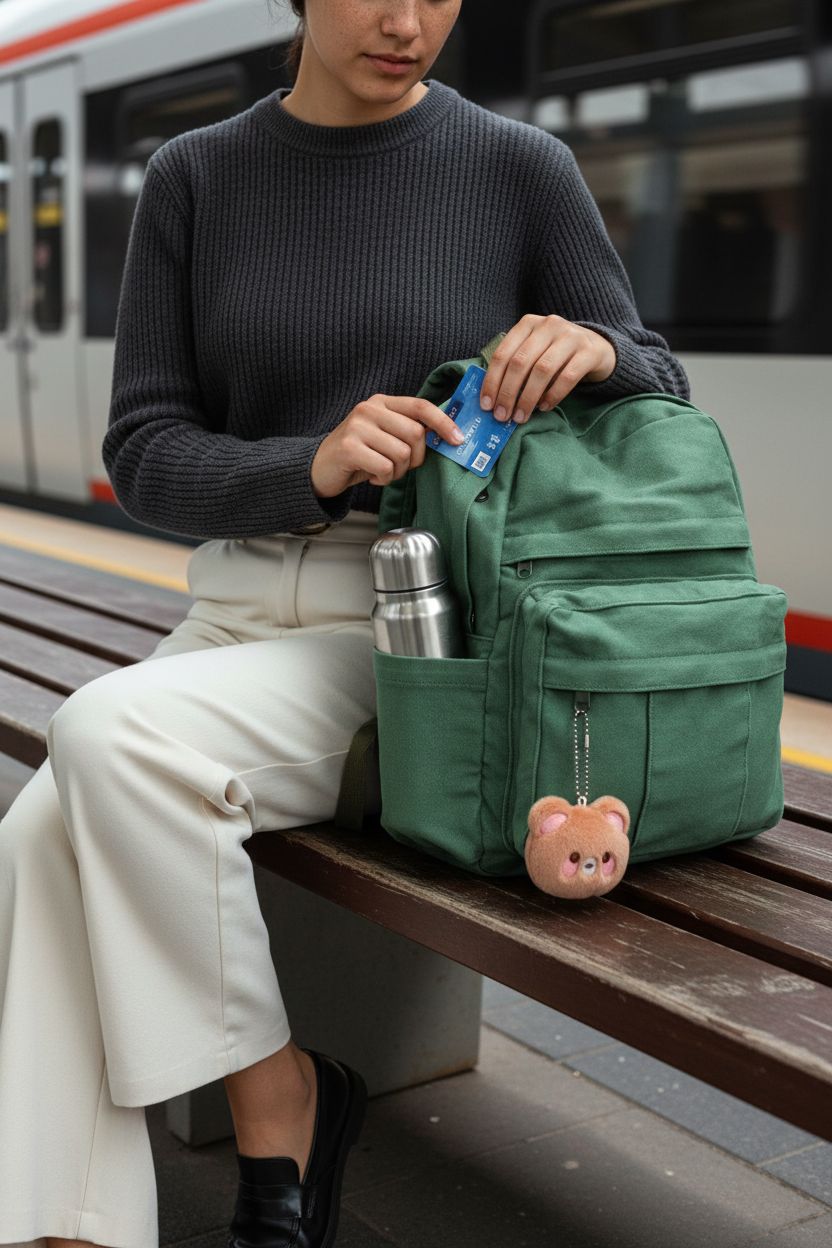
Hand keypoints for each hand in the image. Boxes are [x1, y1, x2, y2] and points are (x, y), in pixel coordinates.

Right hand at [311, 393, 464, 498]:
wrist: (320, 468)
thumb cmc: (359, 454)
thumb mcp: (384, 436)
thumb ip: (408, 431)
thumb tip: (446, 437)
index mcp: (382, 402)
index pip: (421, 406)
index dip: (443, 423)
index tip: (457, 439)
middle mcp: (369, 409)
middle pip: (415, 434)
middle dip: (415, 458)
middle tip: (401, 466)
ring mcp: (357, 426)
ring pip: (402, 453)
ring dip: (398, 471)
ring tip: (383, 472)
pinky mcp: (349, 447)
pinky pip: (385, 467)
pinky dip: (384, 479)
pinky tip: (372, 477)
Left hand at [479, 314, 616, 423]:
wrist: (598, 348)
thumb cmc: (557, 354)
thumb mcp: (534, 351)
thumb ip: (516, 366)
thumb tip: (494, 399)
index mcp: (528, 324)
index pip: (503, 353)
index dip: (492, 381)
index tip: (486, 405)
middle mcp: (548, 325)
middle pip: (520, 362)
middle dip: (508, 393)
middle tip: (502, 416)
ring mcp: (570, 336)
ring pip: (542, 370)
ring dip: (528, 398)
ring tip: (521, 416)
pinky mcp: (588, 351)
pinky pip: (567, 377)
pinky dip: (553, 395)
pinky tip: (544, 407)